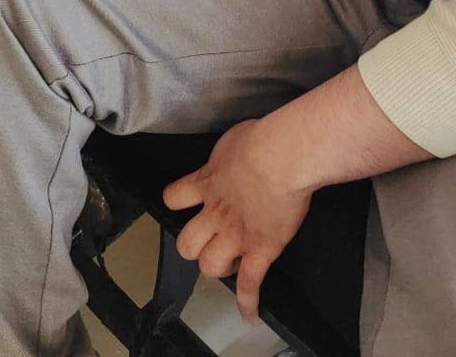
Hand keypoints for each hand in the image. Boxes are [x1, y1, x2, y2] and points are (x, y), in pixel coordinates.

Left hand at [163, 119, 311, 323]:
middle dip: (194, 245)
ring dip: (217, 266)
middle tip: (209, 240)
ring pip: (210, 266)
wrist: (282, 158)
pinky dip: (248, 303)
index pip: (173, 197)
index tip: (184, 204)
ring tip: (229, 263)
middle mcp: (214, 214)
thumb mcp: (233, 139)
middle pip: (186, 243)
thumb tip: (235, 153)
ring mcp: (236, 236)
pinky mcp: (260, 251)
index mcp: (206, 182)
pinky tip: (248, 316)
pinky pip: (250, 284)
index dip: (176, 202)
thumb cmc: (262, 139)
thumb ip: (227, 154)